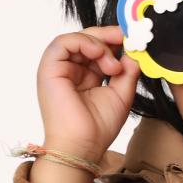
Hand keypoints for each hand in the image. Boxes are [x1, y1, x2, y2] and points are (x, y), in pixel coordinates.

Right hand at [36, 25, 139, 166]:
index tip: (131, 43)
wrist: (83, 146)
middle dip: (108, 37)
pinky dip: (84, 42)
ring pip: (76, 39)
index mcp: (84, 77)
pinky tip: (99, 54)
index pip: (97, 50)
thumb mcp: (121, 95)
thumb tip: (133, 54)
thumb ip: (128, 72)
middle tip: (126, 39)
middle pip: (87, 40)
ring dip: (99, 44)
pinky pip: (63, 42)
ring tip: (112, 65)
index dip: (113, 43)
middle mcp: (70, 71)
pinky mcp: (48, 68)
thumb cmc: (98, 128)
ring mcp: (58, 69)